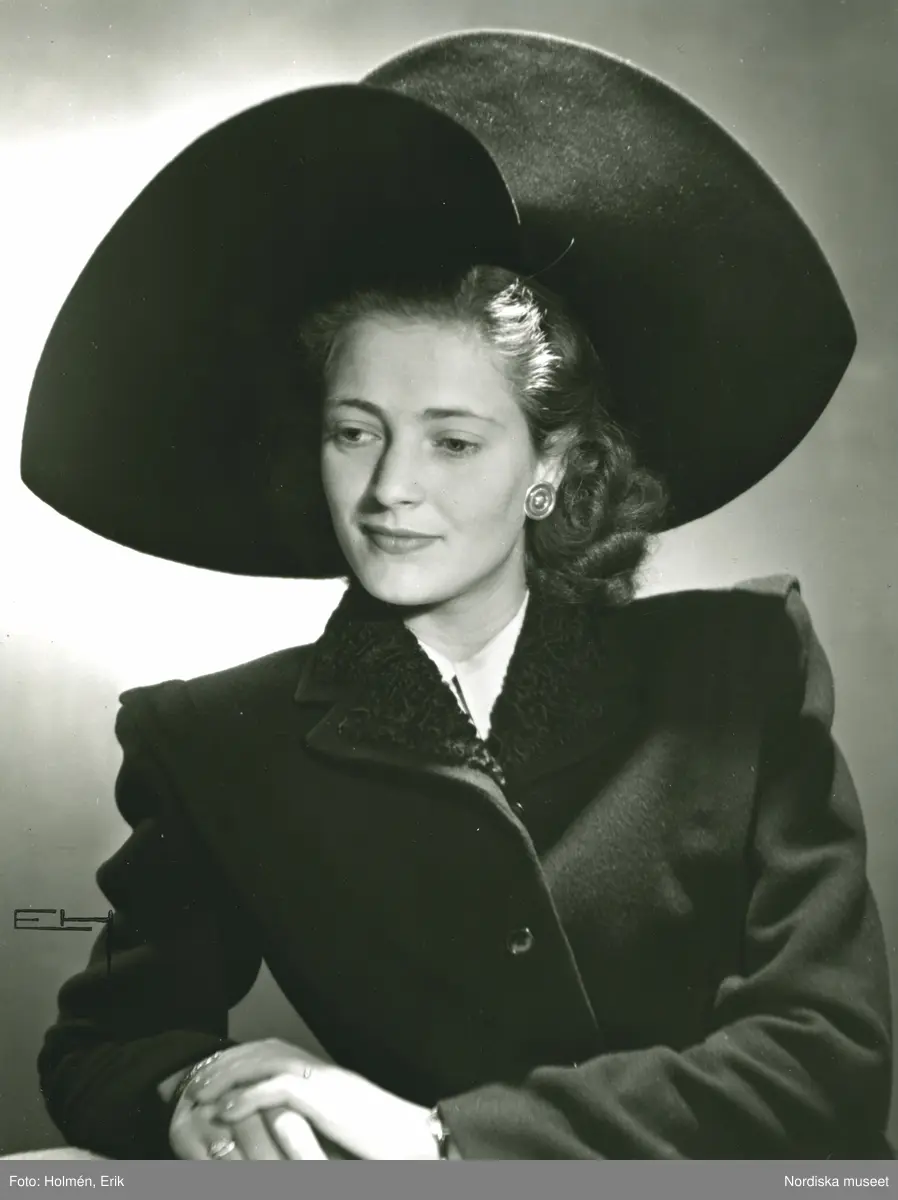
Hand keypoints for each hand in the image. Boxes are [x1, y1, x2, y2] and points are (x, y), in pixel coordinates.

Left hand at [184, 1038, 440, 1159]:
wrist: (418, 1143)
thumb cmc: (384, 1145)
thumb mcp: (341, 1130)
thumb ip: (312, 1123)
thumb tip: (282, 1132)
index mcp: (325, 1077)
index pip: (274, 1053)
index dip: (241, 1060)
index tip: (214, 1076)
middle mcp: (323, 1071)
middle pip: (265, 1050)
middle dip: (227, 1062)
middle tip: (195, 1080)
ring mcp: (326, 1080)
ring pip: (266, 1062)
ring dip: (229, 1076)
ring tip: (200, 1095)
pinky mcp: (328, 1098)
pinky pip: (279, 1088)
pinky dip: (248, 1096)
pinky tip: (225, 1112)